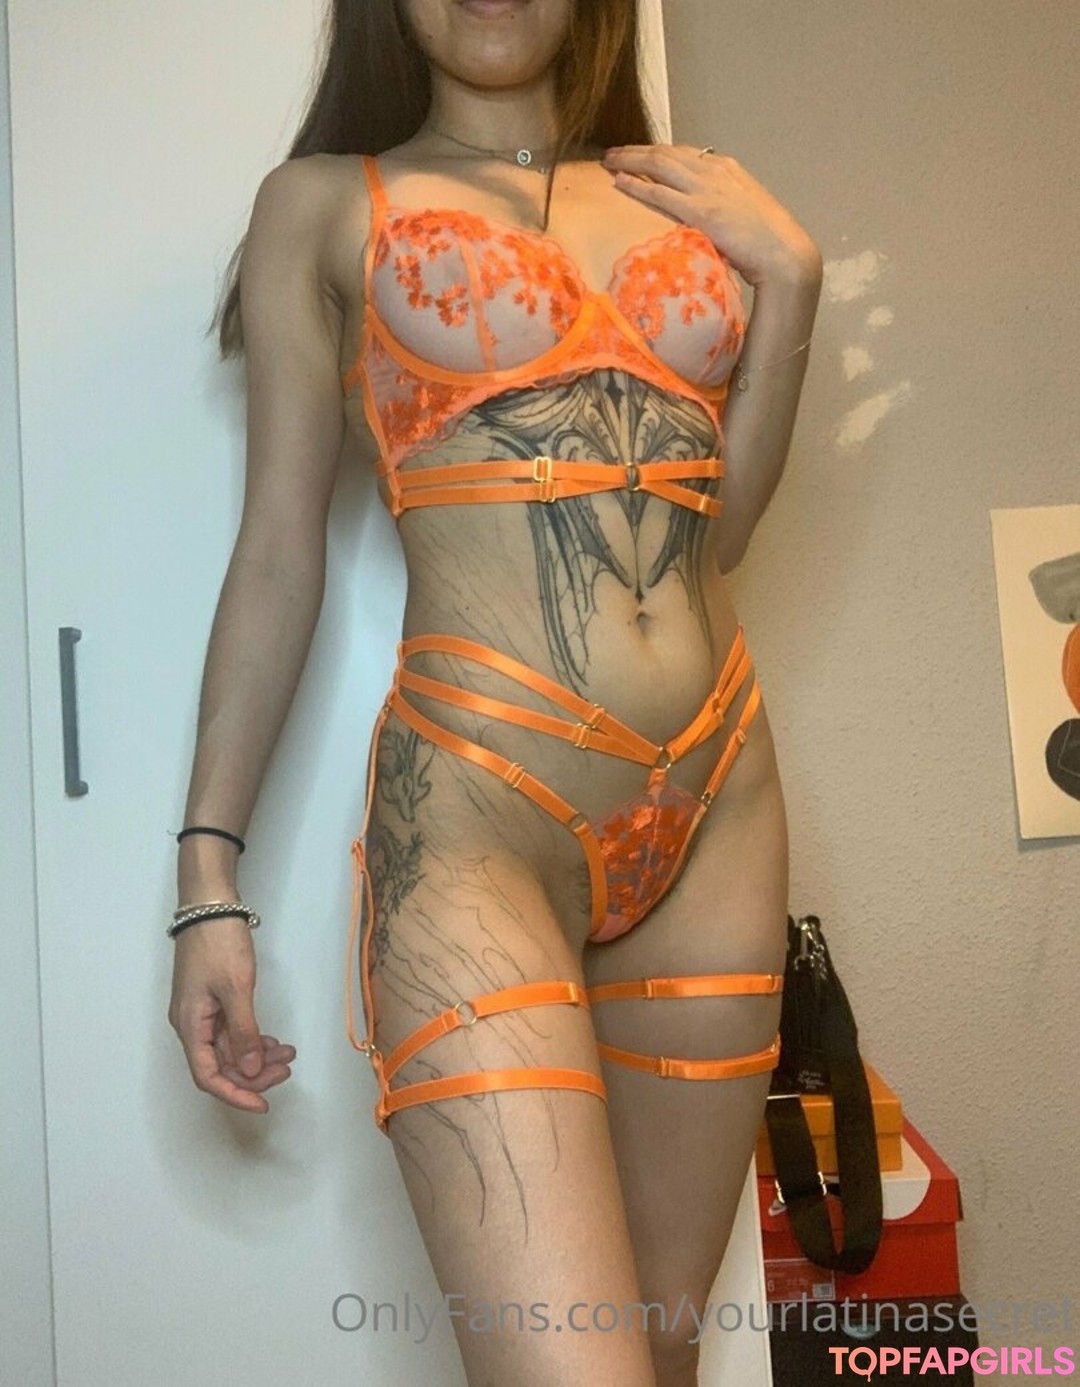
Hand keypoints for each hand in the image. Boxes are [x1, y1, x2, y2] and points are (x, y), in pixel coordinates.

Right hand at [168, 917, 295, 1112]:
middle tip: (286, 1069)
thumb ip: (244, 1032)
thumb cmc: (219, 944)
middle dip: (254, 1074)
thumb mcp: (236, 988)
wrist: (210, 906)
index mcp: (191, 1027)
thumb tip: (249, 1071)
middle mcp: (193, 1026)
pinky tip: (274, 1040)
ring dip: (258, 1056)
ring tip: (289, 1053)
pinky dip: (253, 1038)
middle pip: (221, 1066)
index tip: (262, 1104)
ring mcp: (203, 1014)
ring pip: (230, 1050)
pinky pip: (233, 1032)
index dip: (235, 1095)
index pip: (209, 1077)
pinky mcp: (214, 1002)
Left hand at [602, 143, 820, 288]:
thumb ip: (723, 204)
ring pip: (658, 165)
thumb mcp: (743, 211)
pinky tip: (619, 182)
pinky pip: (659, 192)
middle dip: (637, 150)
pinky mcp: (699, 211)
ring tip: (608, 161)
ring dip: (630, 160)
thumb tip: (706, 214)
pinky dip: (637, 185)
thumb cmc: (768, 242)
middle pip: (666, 153)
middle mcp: (714, 171)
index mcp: (726, 168)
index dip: (658, 152)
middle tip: (613, 152)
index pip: (684, 153)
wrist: (784, 254)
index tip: (639, 154)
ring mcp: (706, 189)